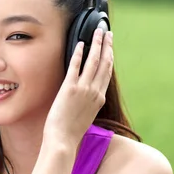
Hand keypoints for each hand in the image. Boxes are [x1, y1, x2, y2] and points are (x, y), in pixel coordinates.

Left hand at [42, 28, 113, 147]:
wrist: (63, 141)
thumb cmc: (71, 132)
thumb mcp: (86, 116)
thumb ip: (88, 104)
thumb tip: (85, 97)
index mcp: (99, 98)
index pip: (107, 73)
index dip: (109, 58)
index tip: (110, 48)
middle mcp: (94, 92)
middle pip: (104, 64)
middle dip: (107, 46)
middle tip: (108, 33)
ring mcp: (83, 89)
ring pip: (93, 62)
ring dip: (97, 45)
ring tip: (98, 33)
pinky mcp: (69, 89)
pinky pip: (75, 67)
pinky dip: (79, 54)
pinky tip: (81, 44)